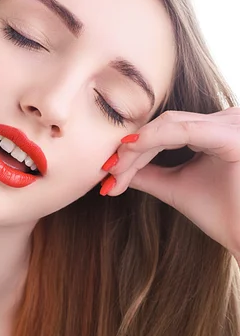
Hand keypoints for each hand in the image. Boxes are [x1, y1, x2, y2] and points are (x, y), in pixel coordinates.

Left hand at [100, 108, 239, 259]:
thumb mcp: (177, 187)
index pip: (166, 130)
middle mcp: (228, 119)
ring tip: (115, 171)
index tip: (109, 172)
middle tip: (108, 173)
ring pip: (167, 125)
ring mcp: (232, 123)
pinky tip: (130, 152)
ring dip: (137, 147)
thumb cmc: (225, 215)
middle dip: (131, 149)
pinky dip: (151, 140)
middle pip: (163, 125)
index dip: (134, 148)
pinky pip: (182, 130)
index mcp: (219, 129)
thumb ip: (148, 173)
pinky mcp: (231, 135)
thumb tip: (114, 168)